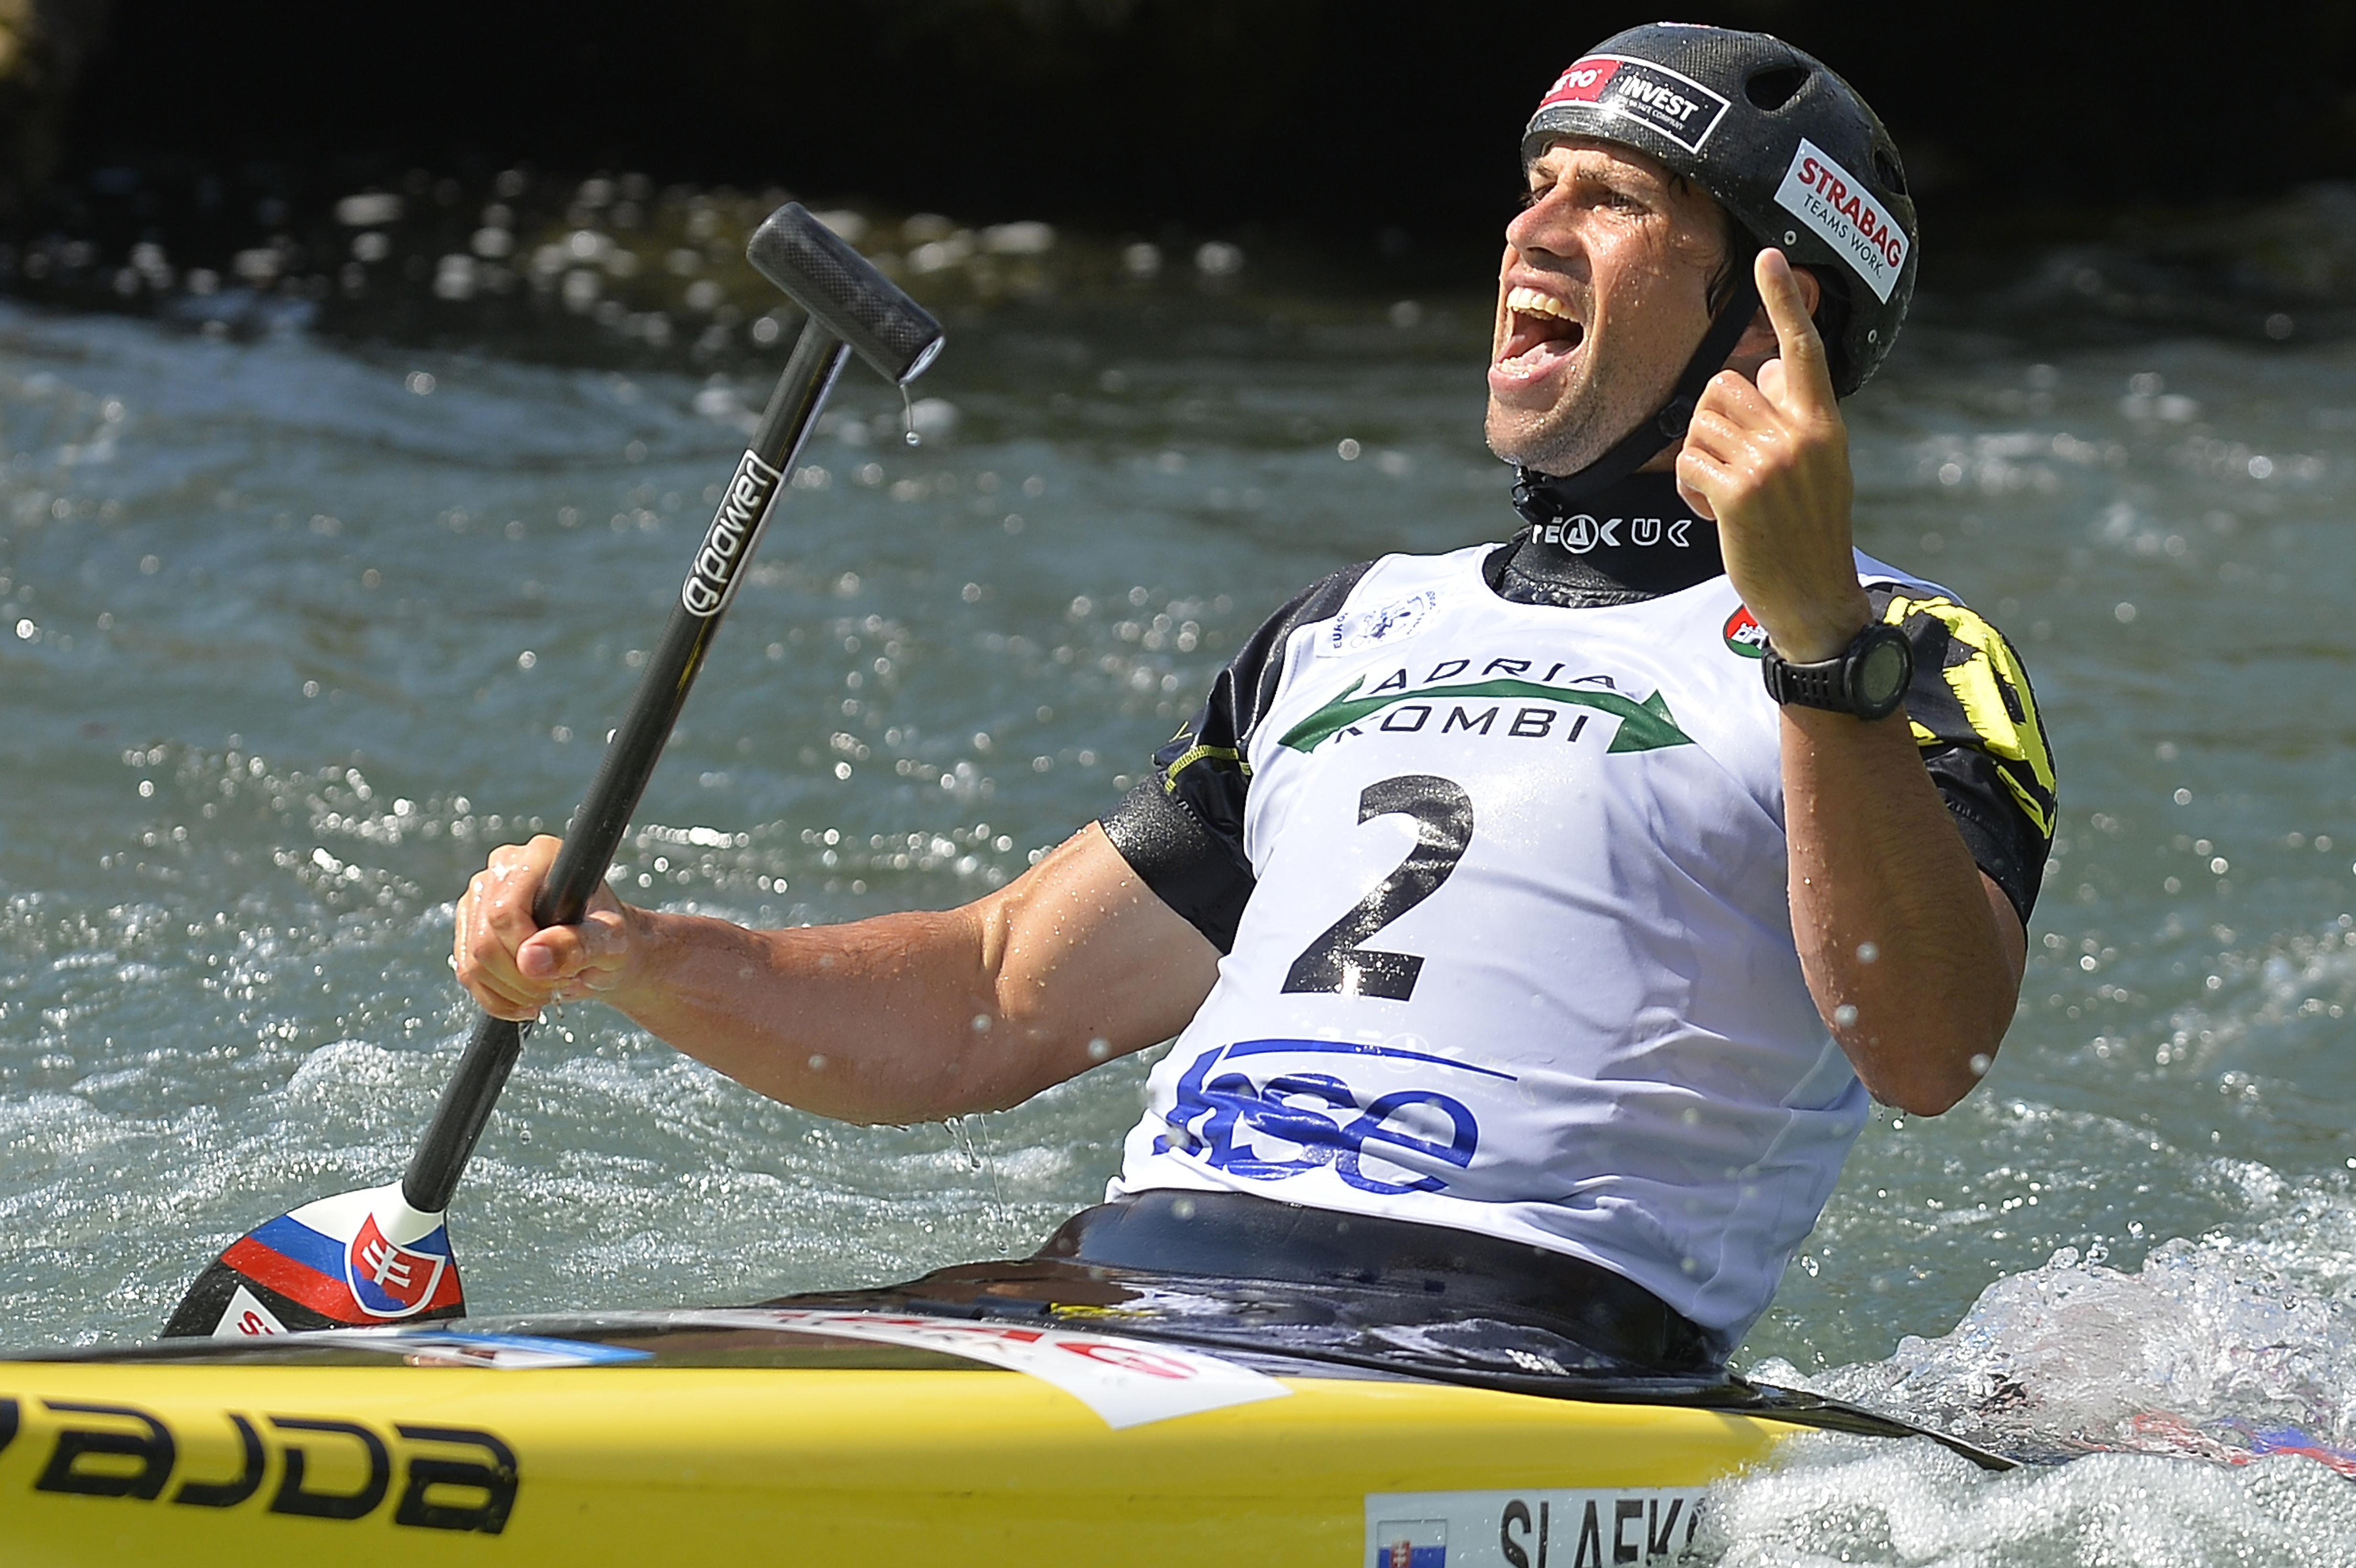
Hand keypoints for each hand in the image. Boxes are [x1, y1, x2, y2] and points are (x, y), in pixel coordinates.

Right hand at [453, 834, 638, 1020]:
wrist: (601, 951)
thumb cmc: (610, 937)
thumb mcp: (610, 942)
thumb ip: (577, 946)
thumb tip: (529, 959)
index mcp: (541, 856)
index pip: (506, 912)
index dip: (527, 953)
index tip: (565, 972)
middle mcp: (503, 867)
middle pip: (485, 941)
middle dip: (523, 979)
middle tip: (560, 987)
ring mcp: (480, 896)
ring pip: (472, 962)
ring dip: (512, 992)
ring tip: (549, 991)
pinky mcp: (470, 925)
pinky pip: (467, 974)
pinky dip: (498, 999)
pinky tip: (528, 1000)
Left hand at [1675, 249, 1869, 664]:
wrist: (1813, 597)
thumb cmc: (1808, 531)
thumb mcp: (1819, 466)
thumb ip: (1794, 417)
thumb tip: (1767, 366)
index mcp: (1824, 423)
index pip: (1801, 349)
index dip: (1782, 301)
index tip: (1769, 256)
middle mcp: (1799, 435)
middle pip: (1724, 386)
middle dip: (1713, 422)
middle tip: (1731, 466)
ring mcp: (1769, 462)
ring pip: (1699, 421)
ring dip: (1699, 457)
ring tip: (1726, 493)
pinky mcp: (1738, 490)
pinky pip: (1687, 463)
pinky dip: (1689, 489)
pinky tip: (1714, 514)